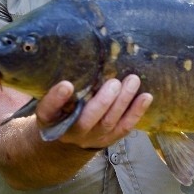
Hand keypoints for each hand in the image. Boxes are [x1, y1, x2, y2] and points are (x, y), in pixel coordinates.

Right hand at [34, 75, 152, 150]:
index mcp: (49, 119)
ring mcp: (90, 138)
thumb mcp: (53, 97)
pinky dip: (136, 112)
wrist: (68, 133)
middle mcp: (69, 132)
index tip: (66, 84)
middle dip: (102, 102)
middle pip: (85, 121)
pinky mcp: (107, 139)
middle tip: (114, 83)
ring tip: (132, 81)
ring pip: (108, 123)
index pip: (47, 110)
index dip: (56, 99)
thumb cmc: (61, 106)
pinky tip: (146, 97)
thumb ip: (60, 85)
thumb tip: (71, 54)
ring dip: (123, 102)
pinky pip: (124, 128)